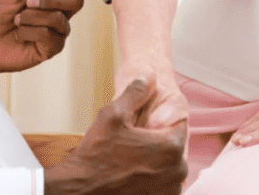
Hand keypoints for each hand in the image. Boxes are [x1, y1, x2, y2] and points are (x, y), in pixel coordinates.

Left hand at [0, 0, 95, 73]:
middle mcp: (56, 11)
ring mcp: (54, 30)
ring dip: (34, 16)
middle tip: (30, 0)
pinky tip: (21, 33)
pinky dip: (31, 31)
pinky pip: (50, 36)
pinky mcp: (49, 48)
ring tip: (18, 19)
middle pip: (76, 1)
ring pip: (60, 19)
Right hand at [44, 73, 188, 194]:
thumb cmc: (96, 155)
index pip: (177, 124)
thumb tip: (150, 74)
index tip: (140, 125)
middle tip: (131, 143)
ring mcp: (170, 190)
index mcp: (171, 146)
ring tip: (128, 161)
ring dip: (155, 162)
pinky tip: (130, 175)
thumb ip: (136, 92)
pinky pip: (162, 184)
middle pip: (172, 146)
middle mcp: (177, 171)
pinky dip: (151, 178)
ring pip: (168, 166)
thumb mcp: (113, 114)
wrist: (81, 192)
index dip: (158, 121)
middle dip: (156, 142)